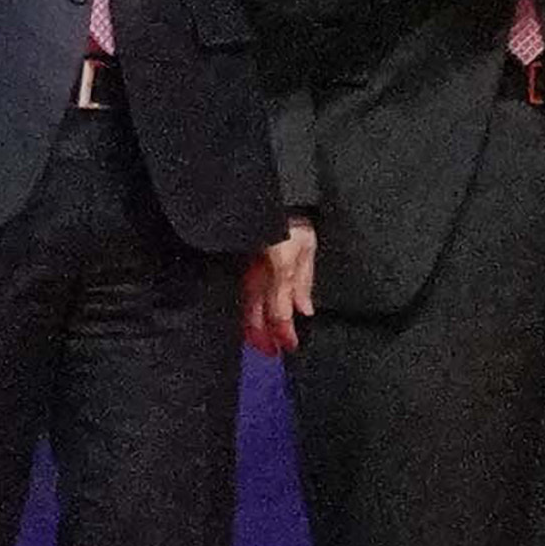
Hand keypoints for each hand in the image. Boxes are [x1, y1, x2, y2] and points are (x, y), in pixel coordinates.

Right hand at [244, 221, 317, 360]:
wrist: (272, 193)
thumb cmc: (291, 218)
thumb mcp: (305, 248)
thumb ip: (302, 282)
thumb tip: (303, 311)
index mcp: (274, 272)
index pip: (277, 312)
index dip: (283, 332)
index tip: (290, 347)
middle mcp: (255, 274)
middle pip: (255, 313)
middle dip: (261, 335)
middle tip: (269, 352)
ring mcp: (244, 268)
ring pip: (245, 303)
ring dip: (250, 324)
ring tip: (256, 339)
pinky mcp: (239, 263)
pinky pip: (242, 290)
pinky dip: (245, 306)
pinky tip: (248, 312)